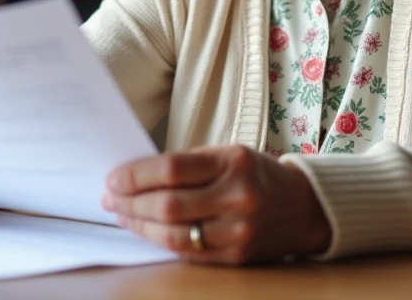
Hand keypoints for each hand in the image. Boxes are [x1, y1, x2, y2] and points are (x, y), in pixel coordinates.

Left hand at [101, 144, 330, 263]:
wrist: (302, 207)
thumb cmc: (255, 174)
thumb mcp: (228, 154)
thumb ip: (187, 164)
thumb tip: (135, 176)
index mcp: (233, 162)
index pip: (172, 168)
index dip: (136, 175)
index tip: (113, 177)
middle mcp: (238, 197)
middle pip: (169, 205)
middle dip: (131, 202)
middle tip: (109, 197)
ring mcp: (238, 230)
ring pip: (175, 235)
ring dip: (140, 225)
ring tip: (122, 215)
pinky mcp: (237, 257)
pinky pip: (189, 253)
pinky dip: (161, 242)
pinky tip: (146, 231)